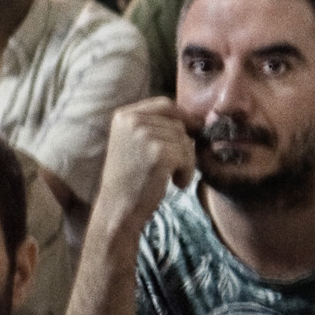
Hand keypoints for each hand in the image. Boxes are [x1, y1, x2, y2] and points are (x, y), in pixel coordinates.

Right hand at [93, 99, 199, 237]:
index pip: (165, 104)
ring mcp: (145, 136)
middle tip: (172, 169)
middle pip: (178, 124)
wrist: (117, 209)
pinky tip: (175, 184)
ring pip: (185, 140)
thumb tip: (197, 118)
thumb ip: (155, 126)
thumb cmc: (130, 180)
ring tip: (169, 178)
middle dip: (183, 146)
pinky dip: (187, 173)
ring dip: (185, 162)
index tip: (195, 131)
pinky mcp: (158, 154)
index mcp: (124, 116)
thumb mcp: (134, 144)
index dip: (184, 117)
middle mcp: (132, 121)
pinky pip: (188, 156)